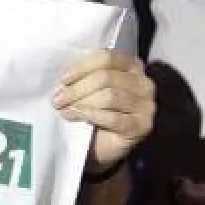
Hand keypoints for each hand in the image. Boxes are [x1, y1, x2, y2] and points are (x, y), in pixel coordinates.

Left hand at [52, 50, 155, 175]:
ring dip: (82, 102)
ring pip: (110, 96)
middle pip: (107, 77)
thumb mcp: (88, 88)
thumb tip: (64, 77)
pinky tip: (77, 116)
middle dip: (78, 88)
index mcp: (132, 66)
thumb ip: (83, 76)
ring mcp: (146, 106)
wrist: (100, 146)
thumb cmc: (93, 111)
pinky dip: (92, 115)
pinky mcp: (142, 127)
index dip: (82, 67)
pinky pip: (114, 118)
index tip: (63, 79)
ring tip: (64, 110)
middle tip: (58, 99)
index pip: (108, 58)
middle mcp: (144, 83)